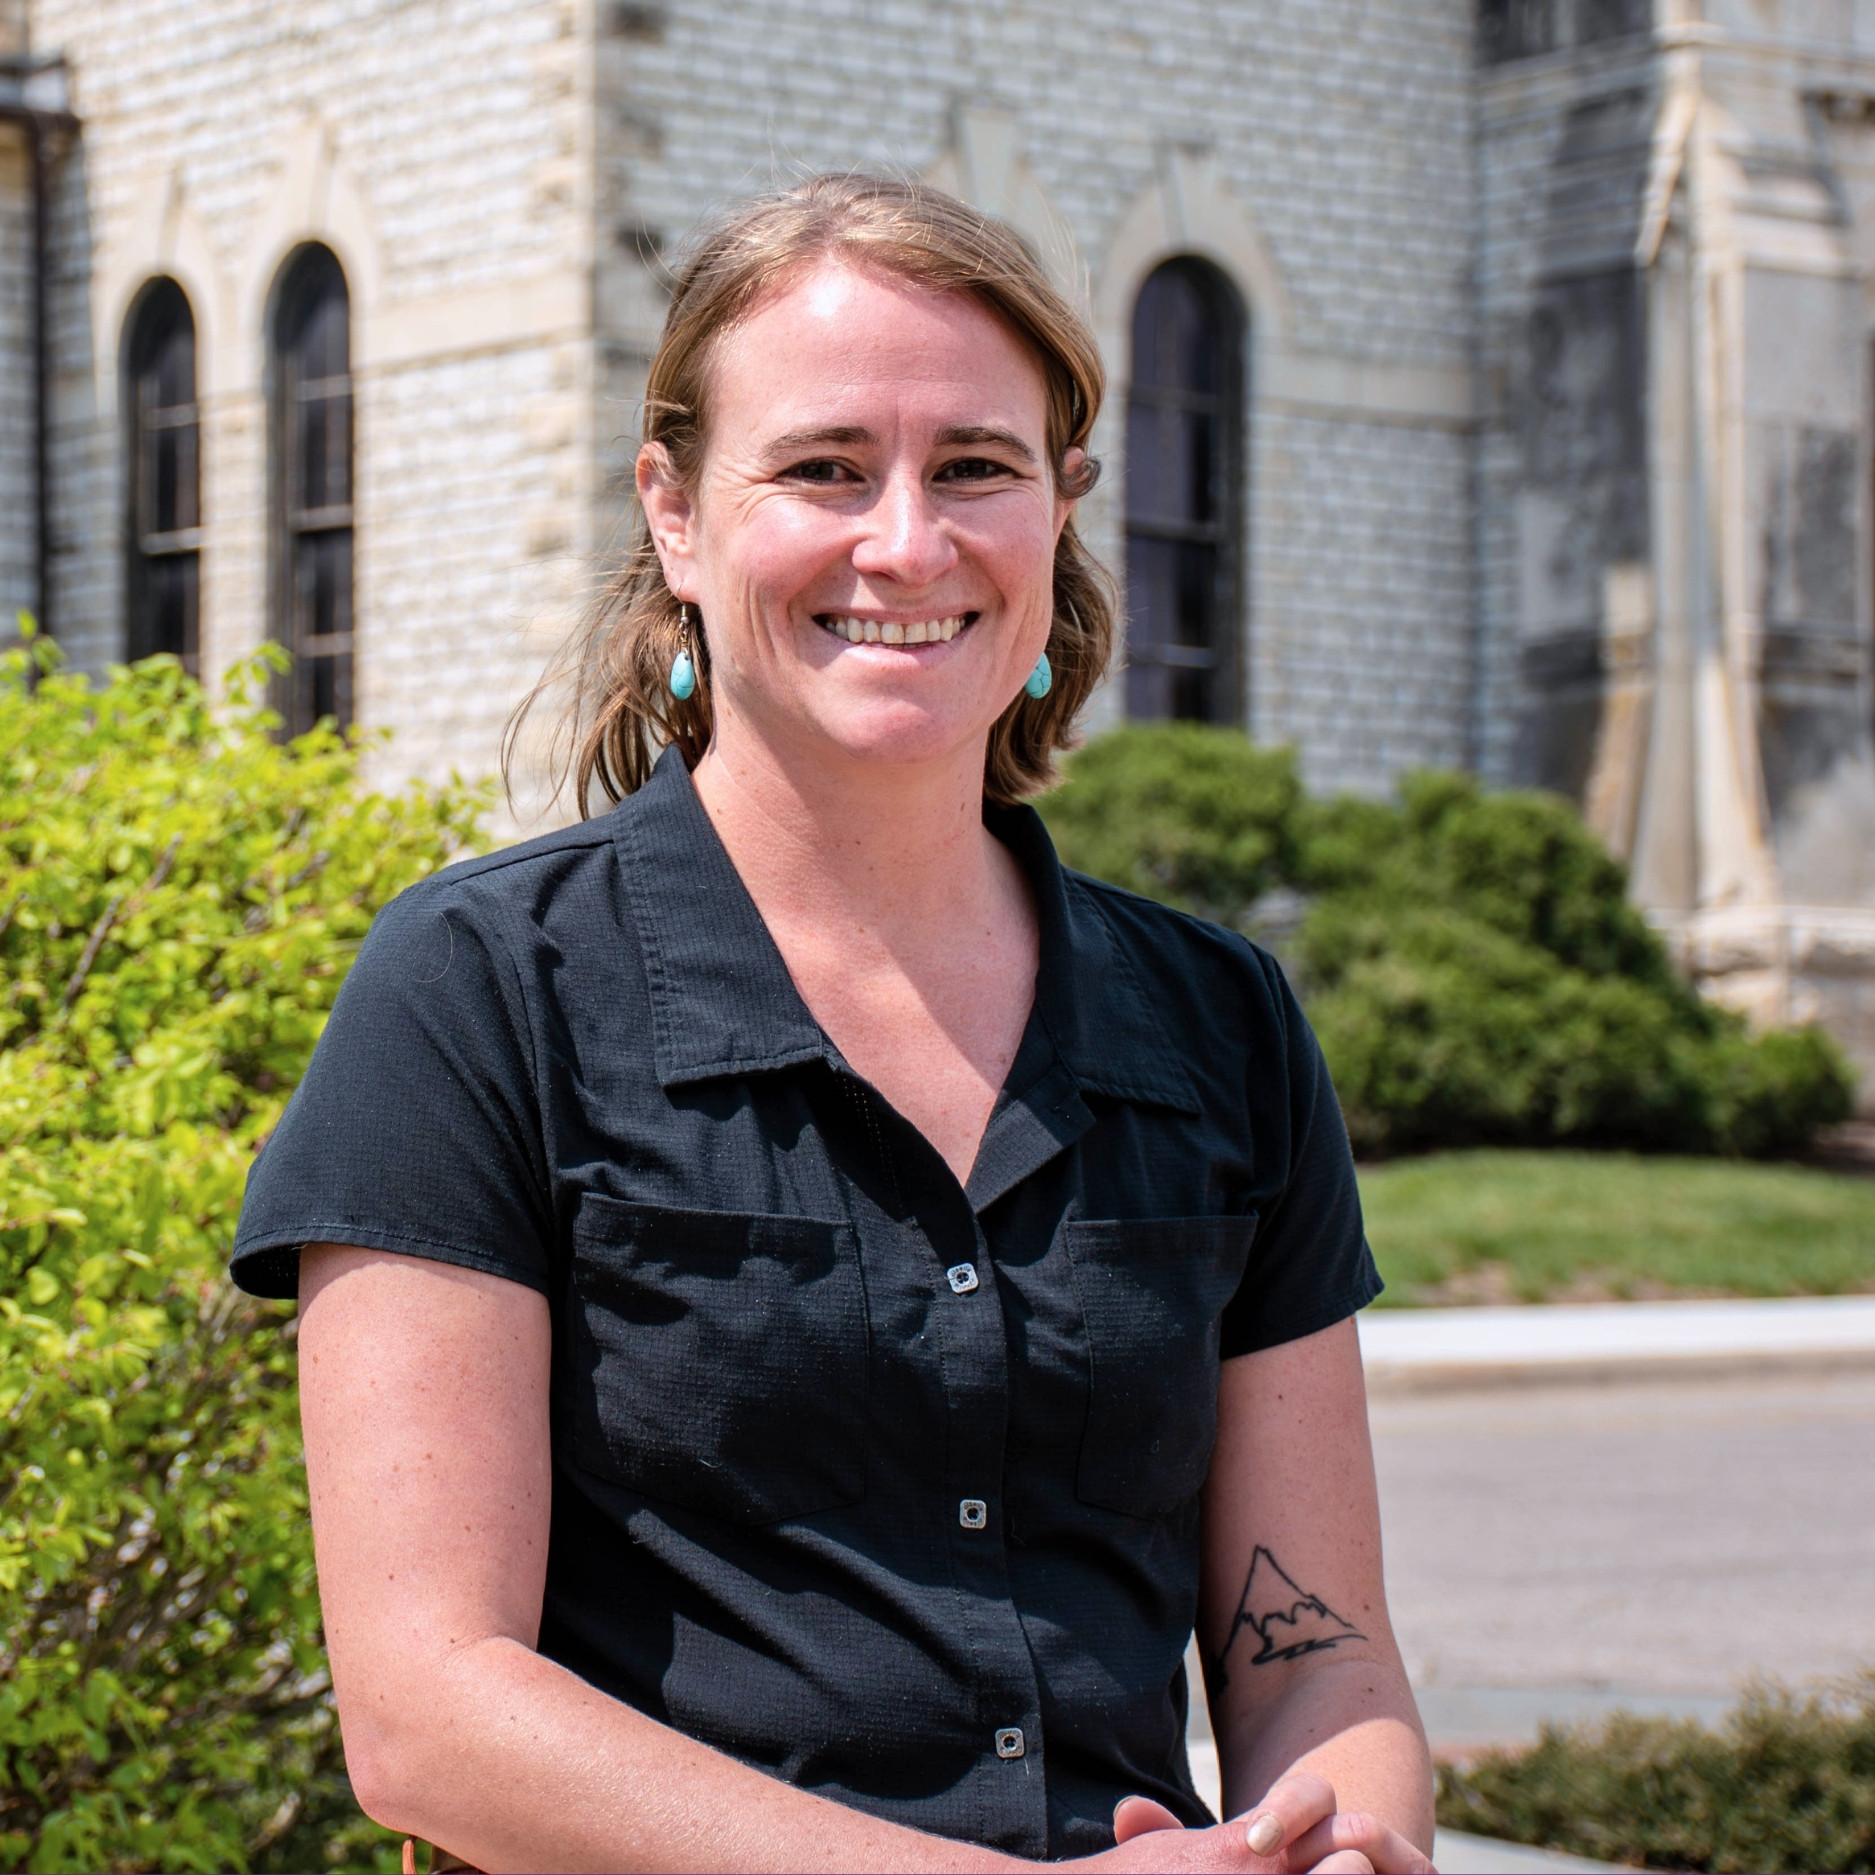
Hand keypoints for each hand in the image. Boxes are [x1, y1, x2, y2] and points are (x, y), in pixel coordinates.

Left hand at [1078, 1775, 1434, 1872]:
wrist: (1311, 1859)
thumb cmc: (1249, 1870)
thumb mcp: (1216, 1858)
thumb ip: (1167, 1839)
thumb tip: (1128, 1814)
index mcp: (1306, 1820)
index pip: (1309, 1798)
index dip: (1286, 1814)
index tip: (1253, 1841)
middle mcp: (1353, 1840)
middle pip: (1364, 1828)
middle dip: (1347, 1843)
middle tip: (1281, 1855)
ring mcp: (1381, 1868)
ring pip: (1402, 1857)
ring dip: (1397, 1863)